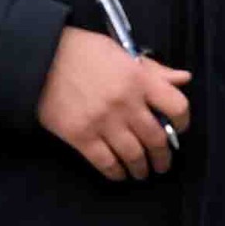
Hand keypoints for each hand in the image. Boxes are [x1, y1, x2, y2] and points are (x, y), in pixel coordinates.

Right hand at [36, 27, 192, 181]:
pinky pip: (107, 163)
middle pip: (157, 139)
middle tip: (162, 163)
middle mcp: (125, 103)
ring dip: (142, 168)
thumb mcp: (121, 52)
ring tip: (142, 171)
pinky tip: (119, 174)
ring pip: (134, 156)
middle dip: (163, 156)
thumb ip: (154, 70)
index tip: (178, 129)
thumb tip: (184, 79)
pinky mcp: (81, 137)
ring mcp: (103, 122)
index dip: (183, 122)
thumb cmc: (82, 51)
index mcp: (138, 79)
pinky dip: (117, 173)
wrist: (41, 59)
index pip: (176, 106)